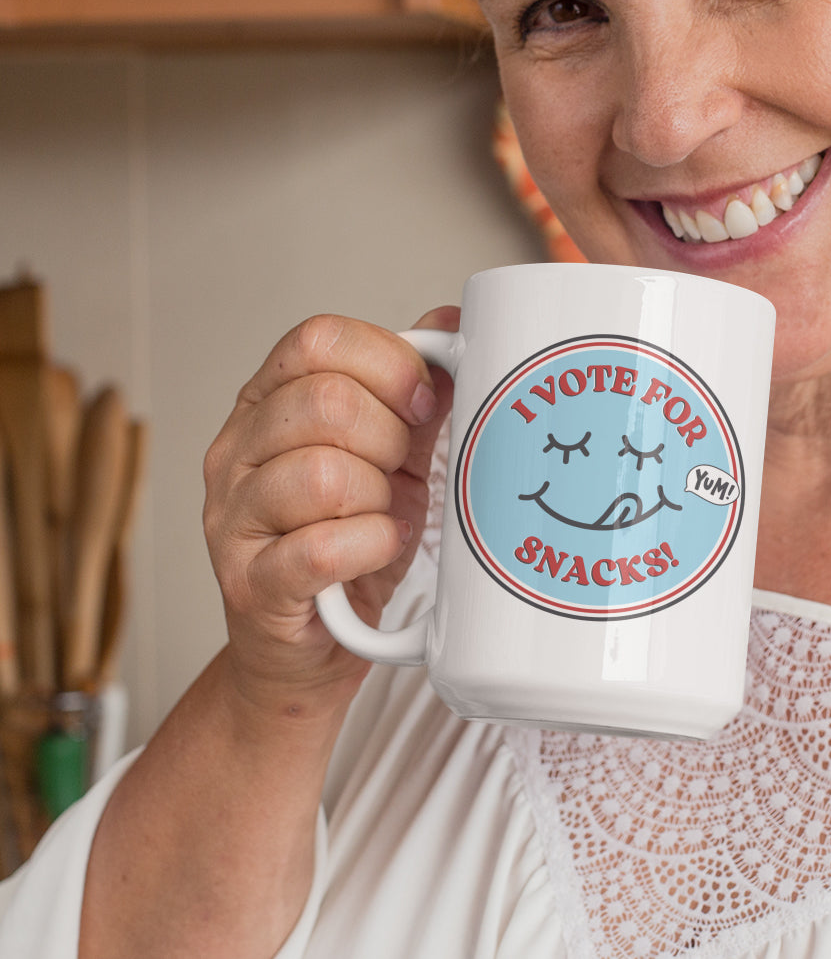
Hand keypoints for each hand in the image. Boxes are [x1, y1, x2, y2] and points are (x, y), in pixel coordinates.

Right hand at [202, 310, 457, 713]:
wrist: (310, 650)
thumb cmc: (351, 545)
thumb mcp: (392, 456)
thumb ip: (414, 393)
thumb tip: (452, 324)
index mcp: (267, 403)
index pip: (318, 340)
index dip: (388, 363)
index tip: (422, 401)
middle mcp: (235, 452)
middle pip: (324, 402)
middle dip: (389, 437)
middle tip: (400, 472)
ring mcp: (232, 519)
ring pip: (323, 473)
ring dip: (379, 496)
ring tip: (384, 514)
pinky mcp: (251, 584)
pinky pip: (321, 547)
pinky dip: (371, 545)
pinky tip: (379, 547)